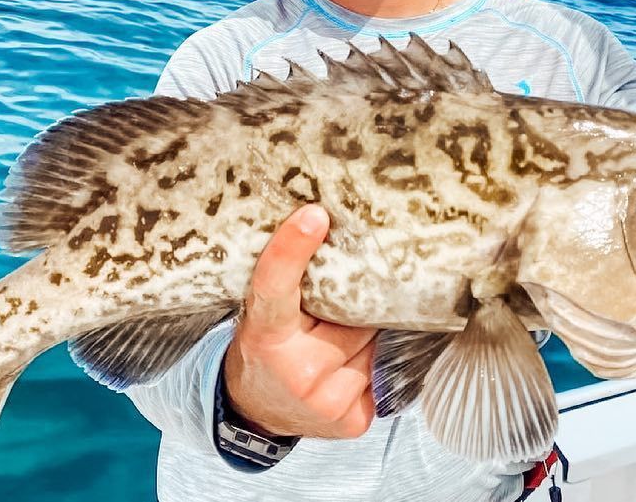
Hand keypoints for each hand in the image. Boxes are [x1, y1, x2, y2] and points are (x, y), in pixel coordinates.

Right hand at [222, 204, 377, 438]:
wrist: (254, 413)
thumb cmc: (262, 349)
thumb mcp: (259, 314)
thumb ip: (288, 283)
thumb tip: (326, 227)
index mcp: (265, 336)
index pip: (277, 285)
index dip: (293, 248)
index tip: (314, 215)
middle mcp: (298, 372)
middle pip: (351, 313)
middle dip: (350, 303)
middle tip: (340, 300)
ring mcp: (329, 401)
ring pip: (373, 342)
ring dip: (364, 334)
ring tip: (338, 339)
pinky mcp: (353, 421)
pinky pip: (381, 371)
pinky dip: (370, 361)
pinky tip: (348, 365)